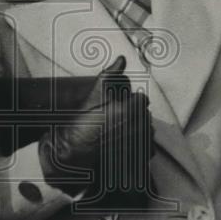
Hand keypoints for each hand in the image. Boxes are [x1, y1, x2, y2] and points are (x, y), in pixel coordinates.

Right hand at [38, 56, 153, 194]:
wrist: (73, 152)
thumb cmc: (82, 123)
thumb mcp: (94, 94)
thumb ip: (111, 74)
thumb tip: (121, 59)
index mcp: (134, 108)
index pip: (141, 99)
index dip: (127, 101)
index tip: (115, 106)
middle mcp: (141, 126)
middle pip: (144, 115)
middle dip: (133, 115)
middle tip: (112, 120)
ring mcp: (141, 145)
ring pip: (146, 131)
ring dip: (136, 130)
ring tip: (116, 133)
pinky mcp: (139, 160)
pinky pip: (146, 149)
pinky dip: (137, 147)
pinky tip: (122, 145)